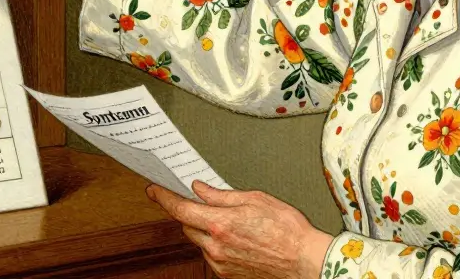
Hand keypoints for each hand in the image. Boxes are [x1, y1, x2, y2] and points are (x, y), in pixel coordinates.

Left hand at [146, 181, 332, 278]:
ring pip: (199, 241)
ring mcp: (220, 262)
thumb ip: (222, 195)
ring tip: (231, 222)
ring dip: (205, 230)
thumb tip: (200, 190)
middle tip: (205, 203)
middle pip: (187, 226)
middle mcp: (216, 246)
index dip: (164, 198)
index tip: (154, 190)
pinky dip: (215, 244)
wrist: (304, 260)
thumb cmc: (287, 229)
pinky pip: (211, 255)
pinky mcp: (227, 274)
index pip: (181, 209)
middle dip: (191, 213)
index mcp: (221, 224)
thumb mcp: (256, 199)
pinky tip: (236, 238)